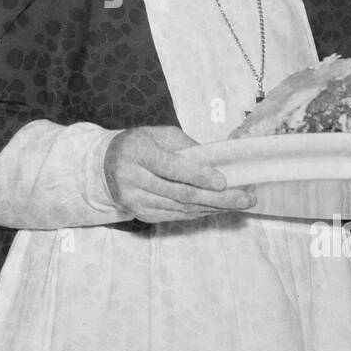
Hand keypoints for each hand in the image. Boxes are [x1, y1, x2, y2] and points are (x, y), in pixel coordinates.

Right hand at [104, 126, 253, 222]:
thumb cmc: (140, 144)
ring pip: (180, 208)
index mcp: (137, 151)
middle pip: (180, 192)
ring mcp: (133, 199)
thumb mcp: (159, 134)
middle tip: (245, 198)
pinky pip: (174, 216)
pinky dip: (198, 213)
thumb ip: (186, 146)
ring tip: (238, 204)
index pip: (171, 167)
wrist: (105, 164)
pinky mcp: (139, 213)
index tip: (224, 182)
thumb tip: (217, 163)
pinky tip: (216, 209)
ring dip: (213, 208)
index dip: (198, 176)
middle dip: (217, 198)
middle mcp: (132, 177)